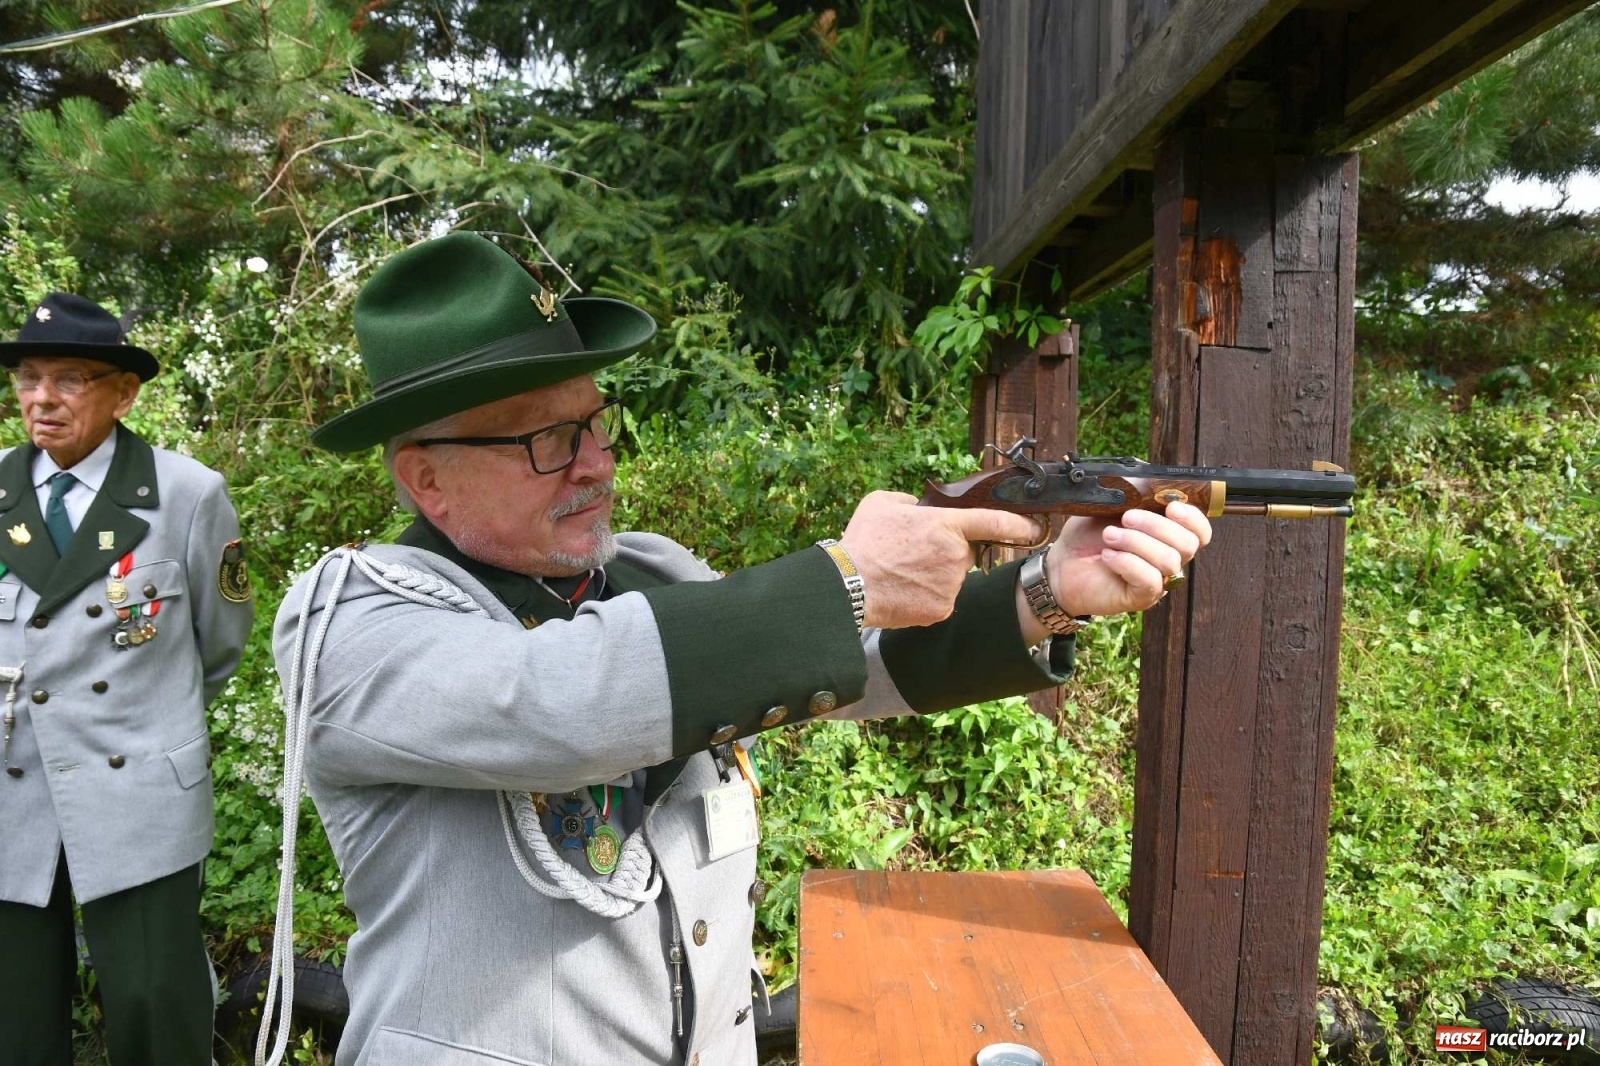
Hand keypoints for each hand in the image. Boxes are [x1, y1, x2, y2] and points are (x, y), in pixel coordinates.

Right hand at [840, 491, 1042, 629]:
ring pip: (953, 577)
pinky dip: (928, 595)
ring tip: (903, 572)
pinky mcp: (942, 609)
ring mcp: (951, 585)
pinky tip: (905, 589)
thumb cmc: (863, 541)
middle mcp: (956, 555)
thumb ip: (909, 500)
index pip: (996, 523)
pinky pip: (942, 598)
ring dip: (936, 574)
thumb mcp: (882, 502)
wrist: (848, 586)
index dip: (1020, 525)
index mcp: (946, 524)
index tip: (1034, 528)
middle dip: (948, 550)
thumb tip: (918, 506)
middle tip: (916, 552)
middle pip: (965, 551)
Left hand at [1046, 502, 1212, 618]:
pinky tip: (1108, 556)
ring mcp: (1157, 580)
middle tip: (1126, 519)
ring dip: (1136, 542)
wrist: (1061, 565)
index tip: (1171, 506)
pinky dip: (1128, 563)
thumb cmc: (1087, 537)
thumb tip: (1151, 489)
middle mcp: (1168, 559)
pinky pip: (1150, 580)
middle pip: (1187, 544)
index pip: (1200, 532)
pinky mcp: (1141, 597)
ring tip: (1109, 537)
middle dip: (1156, 525)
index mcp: (1166, 535)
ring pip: (1168, 561)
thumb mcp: (1110, 509)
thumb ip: (1134, 500)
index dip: (1193, 518)